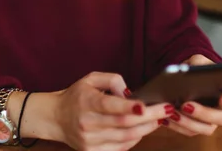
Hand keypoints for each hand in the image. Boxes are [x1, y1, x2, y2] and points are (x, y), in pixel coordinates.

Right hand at [53, 72, 174, 149]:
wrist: (55, 118)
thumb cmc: (77, 96)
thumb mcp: (91, 79)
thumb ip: (113, 80)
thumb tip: (131, 93)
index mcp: (87, 102)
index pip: (111, 106)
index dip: (131, 107)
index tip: (148, 105)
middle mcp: (87, 123)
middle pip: (124, 124)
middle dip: (149, 117)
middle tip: (166, 110)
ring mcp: (89, 141)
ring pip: (125, 138)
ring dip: (146, 129)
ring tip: (159, 119)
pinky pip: (120, 148)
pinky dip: (135, 139)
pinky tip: (143, 130)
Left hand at [166, 54, 221, 136]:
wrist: (182, 78)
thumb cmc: (195, 69)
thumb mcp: (197, 61)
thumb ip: (199, 63)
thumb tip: (195, 69)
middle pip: (221, 118)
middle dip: (204, 113)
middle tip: (187, 105)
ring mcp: (210, 120)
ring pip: (206, 128)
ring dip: (189, 123)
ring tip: (174, 113)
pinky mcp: (196, 127)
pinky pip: (190, 132)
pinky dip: (178, 127)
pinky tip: (167, 118)